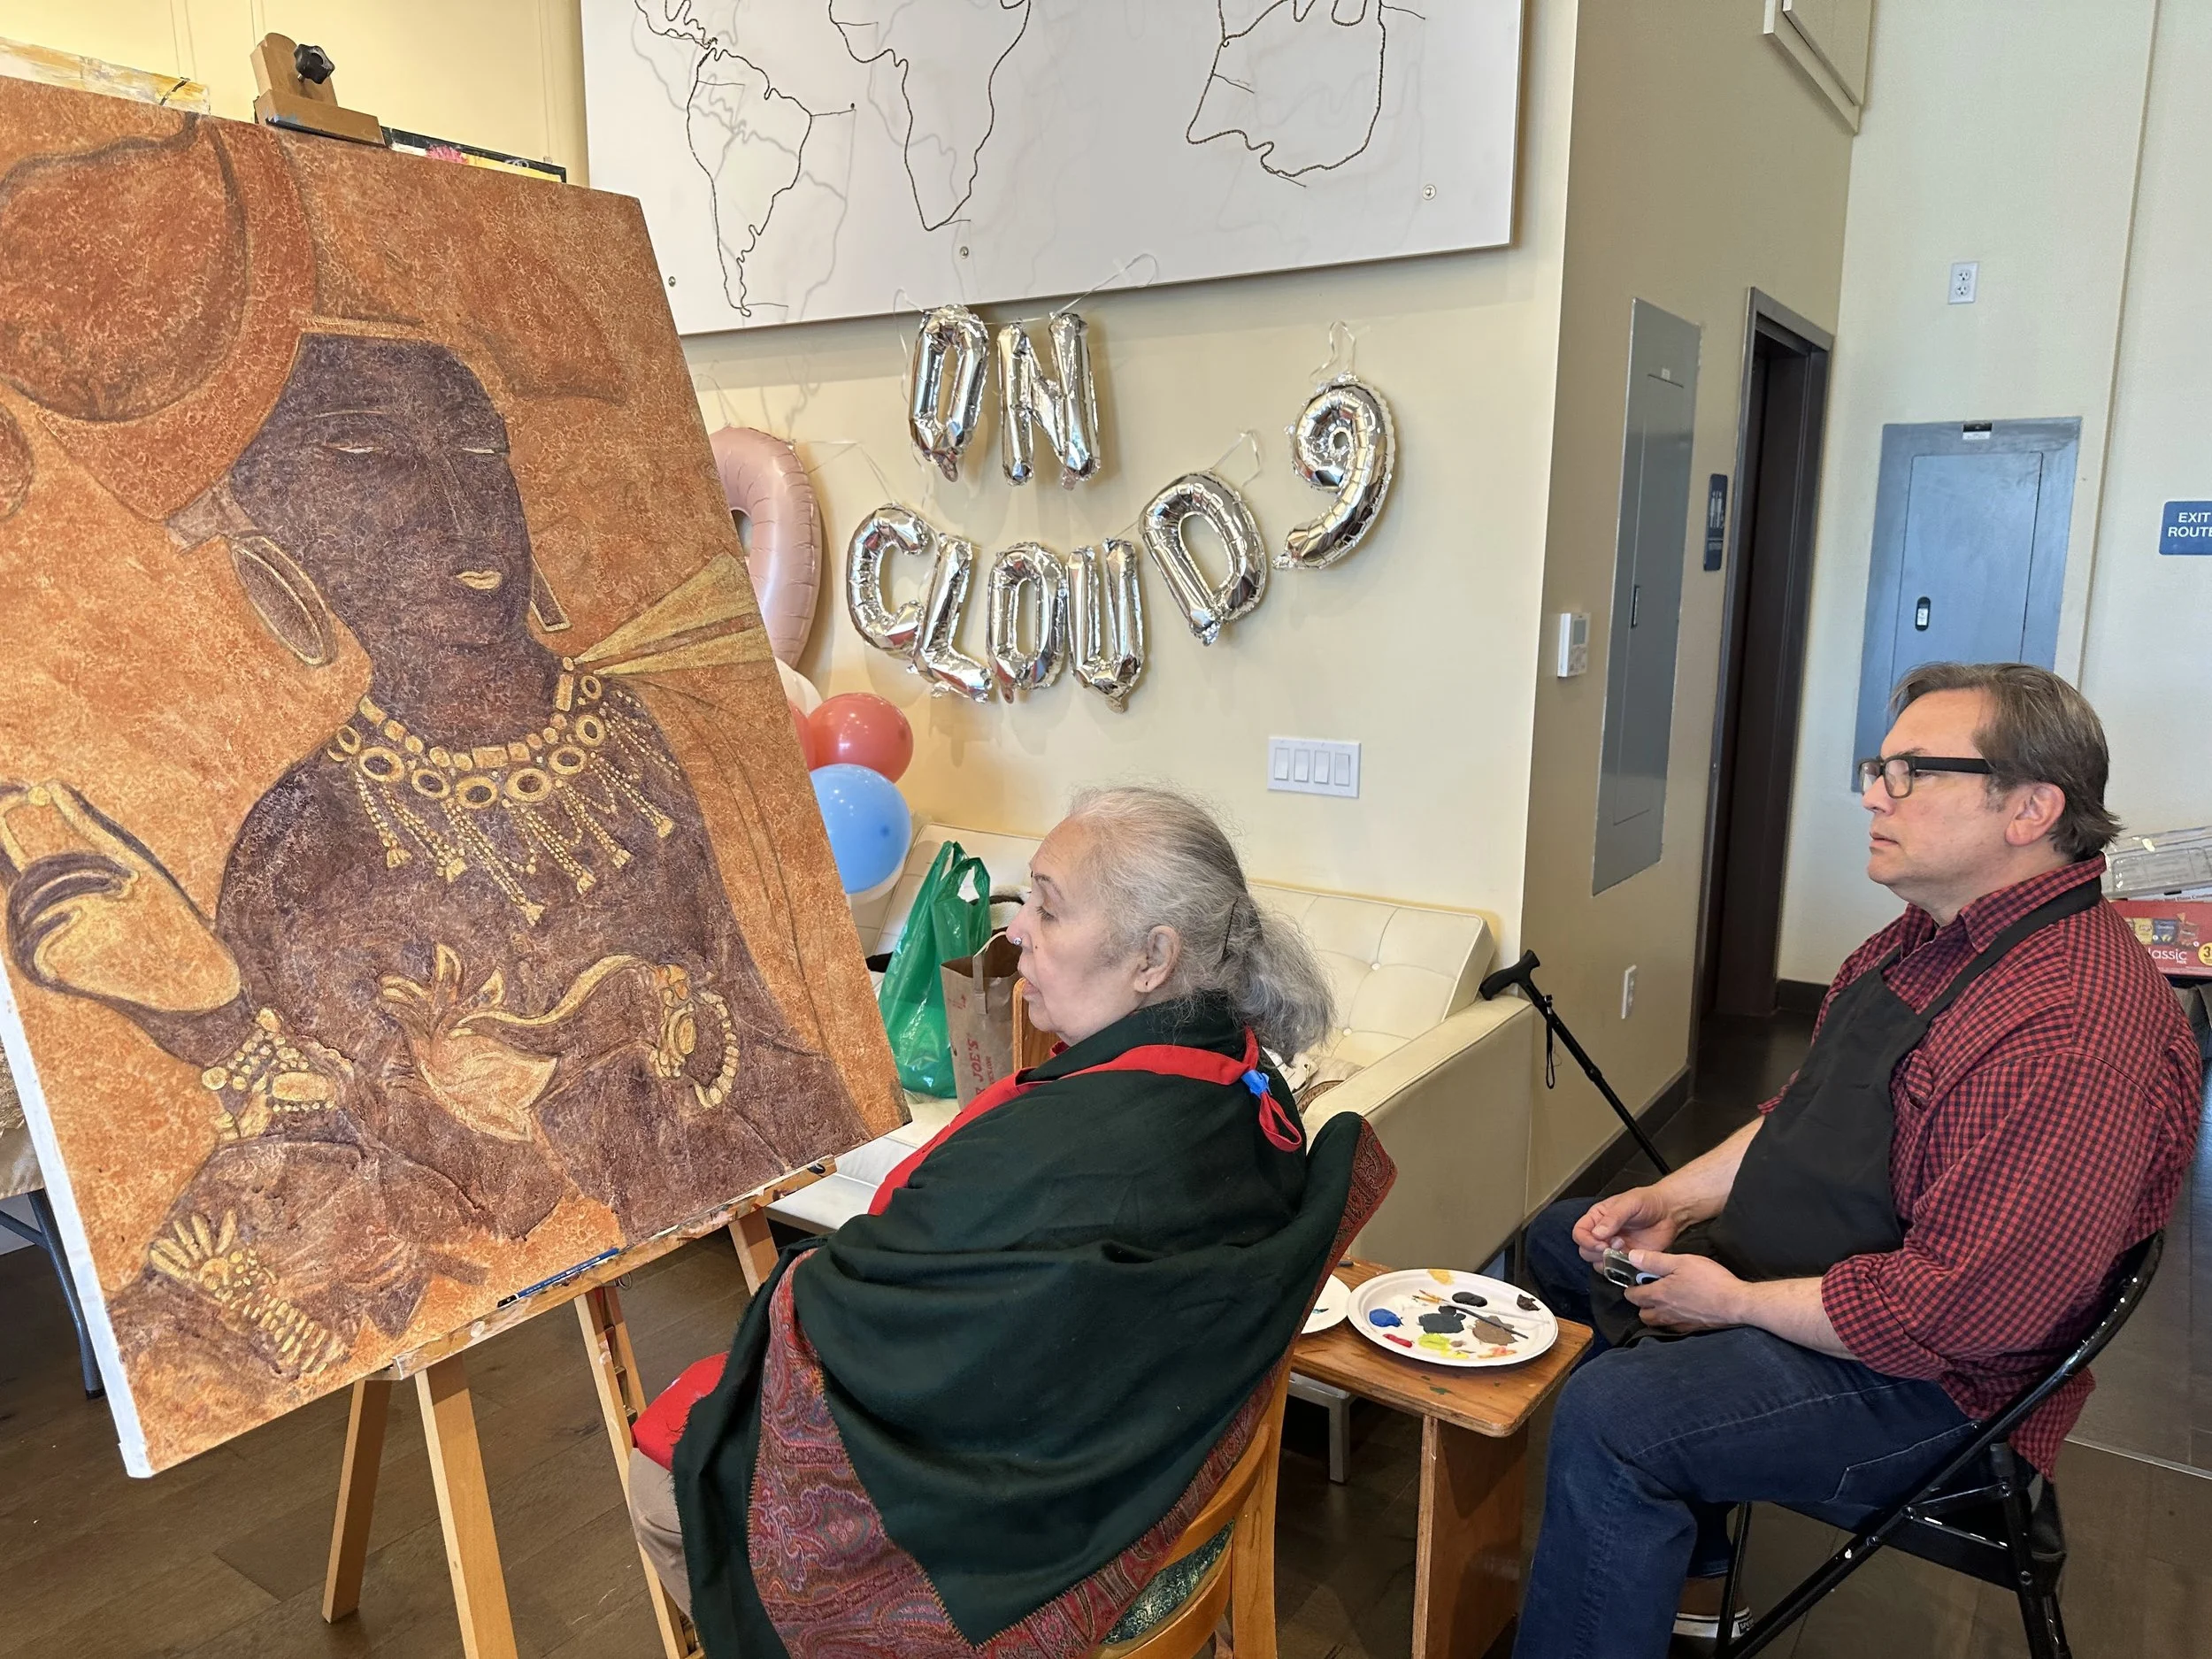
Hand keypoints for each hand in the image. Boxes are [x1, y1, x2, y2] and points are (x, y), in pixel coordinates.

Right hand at [0, 781, 241, 1013]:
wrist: (193, 966)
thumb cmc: (164, 914)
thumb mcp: (126, 860)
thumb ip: (87, 826)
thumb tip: (50, 784)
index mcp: (51, 889)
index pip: (4, 850)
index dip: (2, 816)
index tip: (22, 790)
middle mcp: (36, 917)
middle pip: (27, 876)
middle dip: (78, 864)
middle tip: (125, 873)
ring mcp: (39, 946)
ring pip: (29, 903)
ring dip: (80, 886)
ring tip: (126, 889)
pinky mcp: (48, 975)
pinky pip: (28, 946)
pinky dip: (51, 925)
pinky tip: (82, 916)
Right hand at [1571, 1184, 1681, 1263]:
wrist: (1669, 1212)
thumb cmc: (1648, 1202)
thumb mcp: (1629, 1203)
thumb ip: (1613, 1217)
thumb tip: (1597, 1233)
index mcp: (1597, 1217)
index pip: (1579, 1233)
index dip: (1586, 1241)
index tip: (1601, 1242)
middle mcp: (1602, 1234)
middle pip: (1585, 1250)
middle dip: (1598, 1252)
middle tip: (1617, 1245)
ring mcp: (1614, 1248)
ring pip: (1598, 1263)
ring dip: (1608, 1261)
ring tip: (1625, 1249)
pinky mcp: (1627, 1259)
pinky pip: (1616, 1270)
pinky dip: (1620, 1269)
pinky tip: (1632, 1259)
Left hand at [1623, 1250, 1747, 1331]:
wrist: (1735, 1303)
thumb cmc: (1709, 1280)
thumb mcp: (1680, 1262)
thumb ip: (1654, 1260)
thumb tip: (1632, 1257)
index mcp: (1658, 1296)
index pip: (1632, 1296)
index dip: (1631, 1286)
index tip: (1636, 1279)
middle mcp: (1665, 1313)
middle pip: (1642, 1313)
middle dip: (1641, 1303)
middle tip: (1652, 1289)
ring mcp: (1678, 1323)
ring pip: (1656, 1323)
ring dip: (1655, 1313)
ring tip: (1665, 1299)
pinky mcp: (1692, 1329)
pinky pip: (1673, 1328)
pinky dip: (1670, 1320)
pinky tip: (1680, 1309)